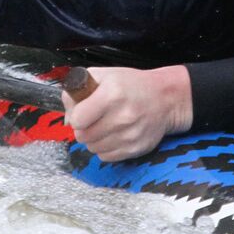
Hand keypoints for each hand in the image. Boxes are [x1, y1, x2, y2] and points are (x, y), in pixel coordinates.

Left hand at [62, 65, 193, 161]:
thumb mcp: (104, 75)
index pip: (77, 119)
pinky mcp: (135, 149)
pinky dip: (105, 148)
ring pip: (93, 148)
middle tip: (93, 119)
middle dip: (83, 128)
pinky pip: (106, 157)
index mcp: (112, 94)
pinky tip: (114, 135)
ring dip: (94, 139)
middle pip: (83, 136)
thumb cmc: (134, 85)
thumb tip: (67, 117)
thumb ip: (78, 90)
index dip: (76, 116)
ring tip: (105, 126)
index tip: (82, 112)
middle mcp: (122, 116)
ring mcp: (130, 135)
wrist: (166, 98)